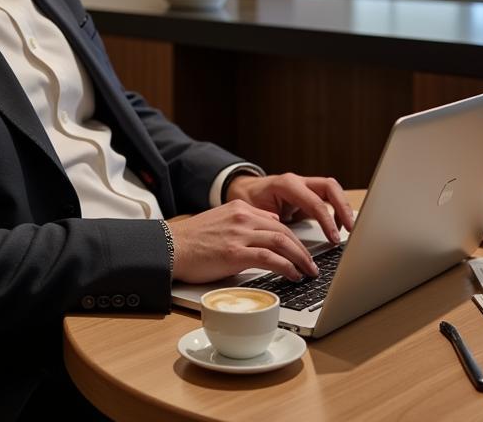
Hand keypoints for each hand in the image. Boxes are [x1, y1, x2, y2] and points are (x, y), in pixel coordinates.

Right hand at [166, 201, 318, 283]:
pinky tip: (293, 275)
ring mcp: (239, 234)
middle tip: (313, 264)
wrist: (169, 247)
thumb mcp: (221, 222)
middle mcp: (242, 217)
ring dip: (300, 258)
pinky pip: (269, 258)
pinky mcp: (235, 253)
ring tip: (309, 271)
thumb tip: (269, 228)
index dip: (294, 238)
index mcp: (239, 208)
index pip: (276, 222)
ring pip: (281, 242)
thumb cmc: (192, 241)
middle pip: (284, 231)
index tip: (302, 251)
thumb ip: (244, 223)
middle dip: (302, 249)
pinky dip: (286, 267)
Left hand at [225, 172, 353, 243]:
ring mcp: (305, 186)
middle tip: (351, 229)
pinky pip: (328, 199)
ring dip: (343, 208)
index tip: (333, 238)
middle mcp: (298, 182)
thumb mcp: (256, 214)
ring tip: (348, 230)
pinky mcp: (308, 195)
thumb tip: (285, 245)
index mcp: (286, 185)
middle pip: (330, 187)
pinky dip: (336, 212)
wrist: (242, 192)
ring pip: (332, 190)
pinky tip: (336, 228)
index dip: (327, 221)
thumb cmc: (247, 202)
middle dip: (343, 208)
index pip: (314, 201)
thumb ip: (272, 225)